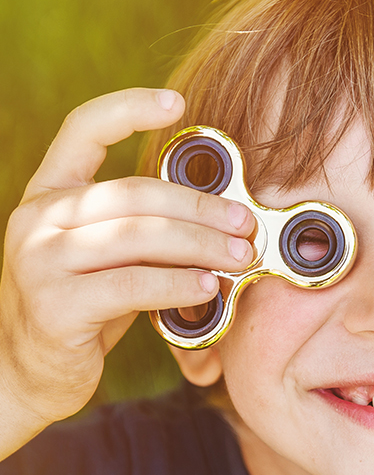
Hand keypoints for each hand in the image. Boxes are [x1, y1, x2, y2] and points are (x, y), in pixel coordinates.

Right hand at [0, 88, 254, 447]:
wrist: (28, 372)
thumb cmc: (83, 309)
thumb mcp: (105, 258)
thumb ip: (140, 231)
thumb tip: (222, 221)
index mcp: (49, 194)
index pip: (82, 130)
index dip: (129, 108)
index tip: (178, 103)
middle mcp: (37, 218)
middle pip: (134, 192)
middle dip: (200, 206)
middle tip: (244, 223)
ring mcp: (40, 260)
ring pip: (137, 236)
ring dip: (200, 245)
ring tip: (239, 256)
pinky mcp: (56, 305)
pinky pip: (132, 285)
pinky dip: (179, 285)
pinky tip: (209, 288)